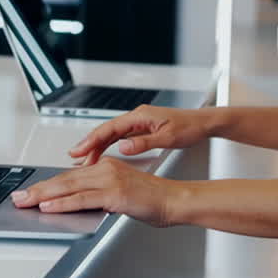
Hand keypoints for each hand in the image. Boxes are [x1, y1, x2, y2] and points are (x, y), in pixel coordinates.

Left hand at [10, 157, 179, 226]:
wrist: (174, 200)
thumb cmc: (152, 199)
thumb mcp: (121, 192)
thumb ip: (99, 194)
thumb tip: (79, 203)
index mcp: (105, 166)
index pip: (69, 176)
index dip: (47, 185)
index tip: (30, 192)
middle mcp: (105, 169)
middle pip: (64, 180)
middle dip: (38, 190)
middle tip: (18, 198)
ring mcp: (109, 180)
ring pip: (68, 187)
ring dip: (43, 196)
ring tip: (25, 202)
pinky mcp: (114, 194)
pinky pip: (82, 199)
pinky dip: (62, 203)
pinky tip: (49, 207)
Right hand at [68, 105, 212, 166]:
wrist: (203, 123)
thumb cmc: (189, 127)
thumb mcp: (167, 138)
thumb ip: (143, 142)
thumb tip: (123, 147)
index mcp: (140, 116)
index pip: (109, 128)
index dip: (92, 140)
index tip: (79, 151)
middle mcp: (137, 117)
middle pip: (106, 130)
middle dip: (89, 144)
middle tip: (74, 158)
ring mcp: (139, 123)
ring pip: (111, 134)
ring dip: (97, 146)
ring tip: (84, 161)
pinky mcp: (142, 129)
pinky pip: (119, 137)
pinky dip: (109, 146)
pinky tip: (103, 156)